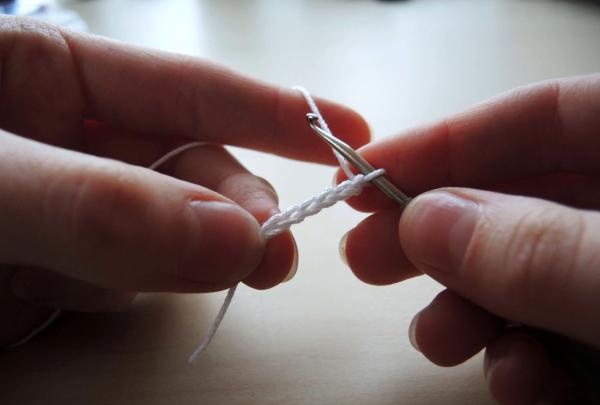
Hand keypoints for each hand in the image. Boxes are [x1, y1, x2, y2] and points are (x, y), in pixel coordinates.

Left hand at [0, 16, 369, 345]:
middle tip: (269, 252)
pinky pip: (122, 284)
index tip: (349, 133)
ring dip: (161, 260)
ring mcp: (71, 210)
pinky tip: (42, 291)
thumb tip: (230, 236)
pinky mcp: (60, 272)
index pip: (188, 88)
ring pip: (163, 235)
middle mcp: (72, 141)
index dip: (273, 110)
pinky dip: (108, 293)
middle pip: (189, 171)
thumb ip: (102, 205)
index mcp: (48, 76)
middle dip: (231, 210)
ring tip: (89, 272)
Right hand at [340, 74, 599, 403]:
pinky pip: (561, 338)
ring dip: (471, 308)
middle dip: (438, 232)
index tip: (366, 171)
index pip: (543, 117)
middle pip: (518, 199)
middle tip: (366, 256)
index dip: (449, 139)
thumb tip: (425, 222)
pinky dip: (525, 360)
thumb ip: (540, 250)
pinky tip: (516, 379)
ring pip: (526, 275)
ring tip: (437, 337)